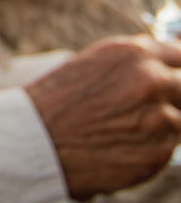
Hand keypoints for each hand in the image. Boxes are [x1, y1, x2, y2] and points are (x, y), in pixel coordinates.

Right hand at [26, 36, 180, 199]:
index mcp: (133, 53)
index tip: (174, 76)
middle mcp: (151, 80)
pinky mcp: (161, 151)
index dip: (178, 67)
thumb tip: (167, 63)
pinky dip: (155, 145)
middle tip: (154, 105)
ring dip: (166, 123)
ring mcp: (160, 116)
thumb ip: (135, 63)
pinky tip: (125, 143)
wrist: (37, 138)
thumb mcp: (96, 65)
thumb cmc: (60, 100)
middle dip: (175, 95)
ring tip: (130, 127)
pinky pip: (172, 146)